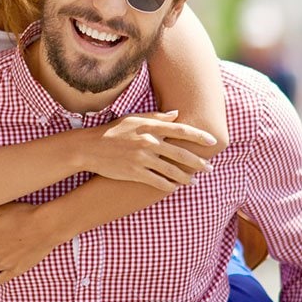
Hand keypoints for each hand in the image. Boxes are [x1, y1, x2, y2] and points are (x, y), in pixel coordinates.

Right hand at [81, 111, 214, 190]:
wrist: (89, 148)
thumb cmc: (111, 131)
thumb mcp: (132, 119)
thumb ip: (155, 117)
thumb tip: (176, 115)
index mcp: (149, 127)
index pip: (180, 130)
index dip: (199, 136)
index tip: (212, 141)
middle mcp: (148, 142)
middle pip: (181, 154)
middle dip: (199, 162)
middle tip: (209, 167)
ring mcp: (142, 158)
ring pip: (172, 171)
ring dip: (186, 177)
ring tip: (193, 181)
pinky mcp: (135, 173)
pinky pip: (158, 182)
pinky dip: (169, 185)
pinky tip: (174, 187)